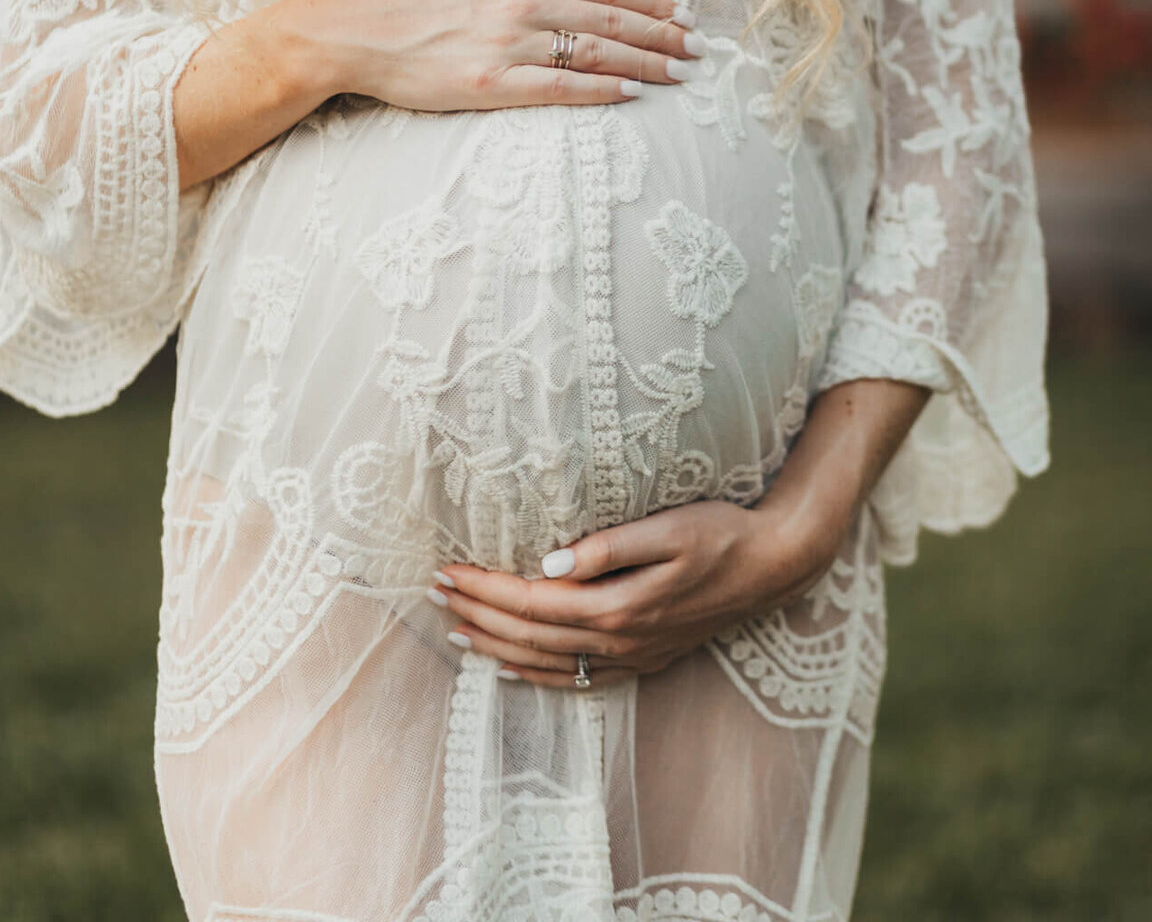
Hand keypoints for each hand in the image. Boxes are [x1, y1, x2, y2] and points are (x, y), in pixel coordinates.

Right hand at [303, 0, 702, 110]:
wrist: (354, 32)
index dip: (649, 0)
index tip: (680, 14)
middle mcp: (521, 0)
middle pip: (611, 18)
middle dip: (662, 34)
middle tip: (698, 49)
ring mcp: (508, 44)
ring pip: (596, 52)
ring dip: (647, 63)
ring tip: (680, 73)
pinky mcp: (492, 84)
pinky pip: (562, 87)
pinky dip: (602, 89)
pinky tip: (632, 93)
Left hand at [425, 381, 931, 687]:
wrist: (773, 565)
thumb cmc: (721, 532)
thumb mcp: (670, 527)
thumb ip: (609, 546)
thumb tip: (550, 560)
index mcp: (621, 606)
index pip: (533, 602)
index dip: (486, 588)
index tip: (448, 569)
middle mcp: (622, 640)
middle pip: (530, 636)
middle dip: (477, 615)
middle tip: (433, 592)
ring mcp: (633, 657)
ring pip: (546, 664)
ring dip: (495, 647)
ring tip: (453, 627)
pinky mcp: (643, 659)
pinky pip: (577, 679)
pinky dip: (534, 675)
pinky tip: (509, 666)